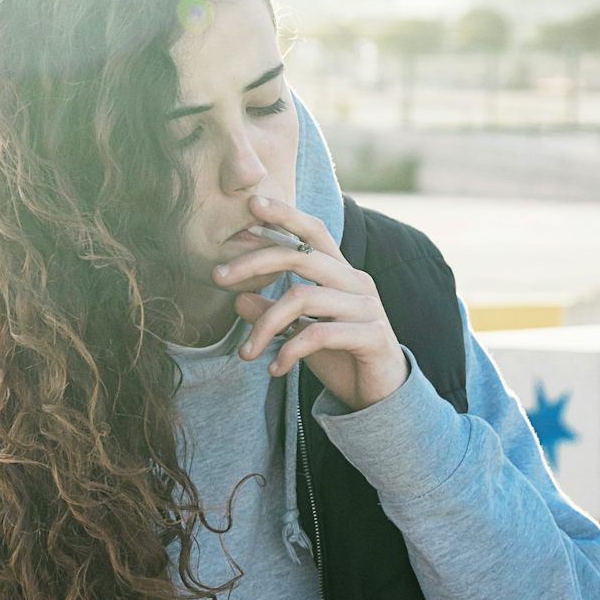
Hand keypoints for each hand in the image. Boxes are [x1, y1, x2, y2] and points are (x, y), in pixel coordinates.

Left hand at [215, 193, 409, 410]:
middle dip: (254, 263)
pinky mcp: (372, 335)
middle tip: (216, 276)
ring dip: (265, 325)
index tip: (251, 204)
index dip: (285, 214)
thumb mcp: (301, 333)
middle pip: (301, 256)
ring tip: (246, 353)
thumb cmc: (342, 357)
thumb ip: (274, 313)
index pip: (314, 232)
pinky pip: (319, 334)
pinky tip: (274, 368)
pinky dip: (289, 351)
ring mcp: (367, 307)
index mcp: (341, 273)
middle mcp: (356, 282)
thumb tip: (238, 297)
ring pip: (303, 297)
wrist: (383, 395)